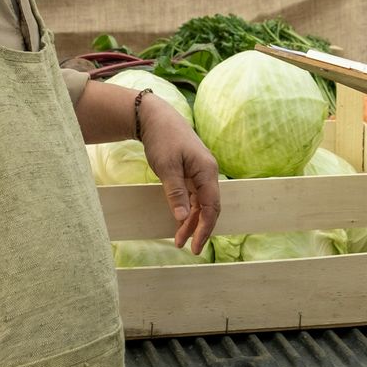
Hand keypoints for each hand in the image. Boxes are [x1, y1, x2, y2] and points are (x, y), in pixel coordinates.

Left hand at [139, 103, 220, 254]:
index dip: (205, 228)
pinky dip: (187, 209)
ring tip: (179, 238)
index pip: (211, 206)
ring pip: (200, 203)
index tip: (195, 245)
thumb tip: (183, 218)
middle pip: (208, 207)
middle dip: (199, 228)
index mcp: (206, 171)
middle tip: (188, 247)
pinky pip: (193, 196)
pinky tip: (179, 221)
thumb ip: (176, 193)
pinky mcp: (191, 172)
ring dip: (191, 221)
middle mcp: (208, 172)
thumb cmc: (162, 139)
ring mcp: (200, 172)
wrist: (155, 118)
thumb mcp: (166, 167)